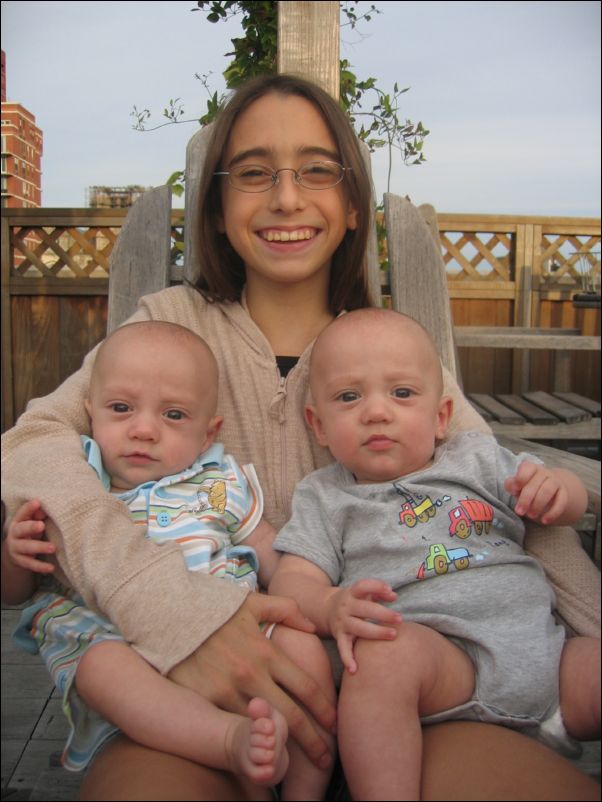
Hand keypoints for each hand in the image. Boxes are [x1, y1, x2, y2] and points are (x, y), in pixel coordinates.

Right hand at [5, 500, 54, 572]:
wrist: (15, 552)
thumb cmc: (29, 532)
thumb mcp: (32, 522)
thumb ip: (39, 515)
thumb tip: (45, 510)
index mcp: (18, 521)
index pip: (22, 513)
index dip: (28, 508)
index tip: (37, 502)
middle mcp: (14, 534)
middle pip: (21, 530)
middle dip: (31, 527)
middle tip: (42, 525)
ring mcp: (16, 549)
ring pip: (26, 548)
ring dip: (39, 547)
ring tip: (53, 548)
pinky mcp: (20, 561)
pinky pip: (30, 564)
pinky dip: (41, 567)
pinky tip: (51, 568)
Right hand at [168, 592, 335, 769]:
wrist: (170, 613)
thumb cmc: (214, 609)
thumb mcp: (252, 603)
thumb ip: (286, 610)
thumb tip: (310, 626)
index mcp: (266, 652)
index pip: (305, 688)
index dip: (324, 709)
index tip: (334, 725)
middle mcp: (251, 674)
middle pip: (290, 717)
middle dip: (312, 742)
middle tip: (326, 758)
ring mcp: (227, 690)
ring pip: (261, 728)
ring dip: (278, 746)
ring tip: (292, 761)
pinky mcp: (206, 700)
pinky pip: (231, 726)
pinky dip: (245, 739)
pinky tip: (255, 750)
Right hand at [328, 579, 399, 673]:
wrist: (326, 609)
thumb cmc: (354, 601)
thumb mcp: (362, 593)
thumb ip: (378, 592)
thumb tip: (394, 596)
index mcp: (351, 593)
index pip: (362, 586)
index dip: (376, 586)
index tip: (391, 590)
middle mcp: (345, 607)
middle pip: (364, 609)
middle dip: (382, 614)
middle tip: (400, 619)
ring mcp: (342, 622)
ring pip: (358, 628)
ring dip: (376, 632)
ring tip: (393, 634)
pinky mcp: (339, 636)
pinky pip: (343, 648)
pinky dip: (347, 658)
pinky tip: (354, 669)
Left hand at [504, 461, 567, 524]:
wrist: (552, 491)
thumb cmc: (529, 488)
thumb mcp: (518, 487)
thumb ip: (511, 485)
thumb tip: (512, 487)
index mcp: (531, 469)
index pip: (527, 467)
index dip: (520, 477)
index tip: (514, 490)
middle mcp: (544, 473)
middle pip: (535, 482)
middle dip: (526, 499)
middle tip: (520, 512)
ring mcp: (556, 482)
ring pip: (548, 490)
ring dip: (538, 504)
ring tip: (531, 516)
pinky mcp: (564, 493)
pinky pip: (561, 501)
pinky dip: (553, 513)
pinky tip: (545, 520)